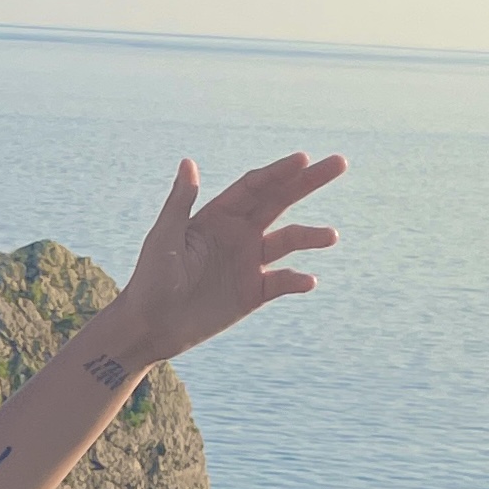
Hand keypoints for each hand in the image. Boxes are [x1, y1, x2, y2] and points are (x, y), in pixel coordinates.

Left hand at [113, 150, 347, 365]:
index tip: (303, 160)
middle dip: (309, 181)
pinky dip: (296, 280)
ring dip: (310, 236)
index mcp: (218, 216)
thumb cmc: (150, 281)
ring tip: (330, 236)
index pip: (255, 187)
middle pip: (280, 200)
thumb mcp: (163, 239)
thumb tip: (188, 162)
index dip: (279, 172)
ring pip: (288, 240)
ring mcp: (247, 262)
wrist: (149, 329)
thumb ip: (180, 202)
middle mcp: (238, 234)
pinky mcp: (252, 293)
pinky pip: (281, 281)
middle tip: (339, 163)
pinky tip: (309, 281)